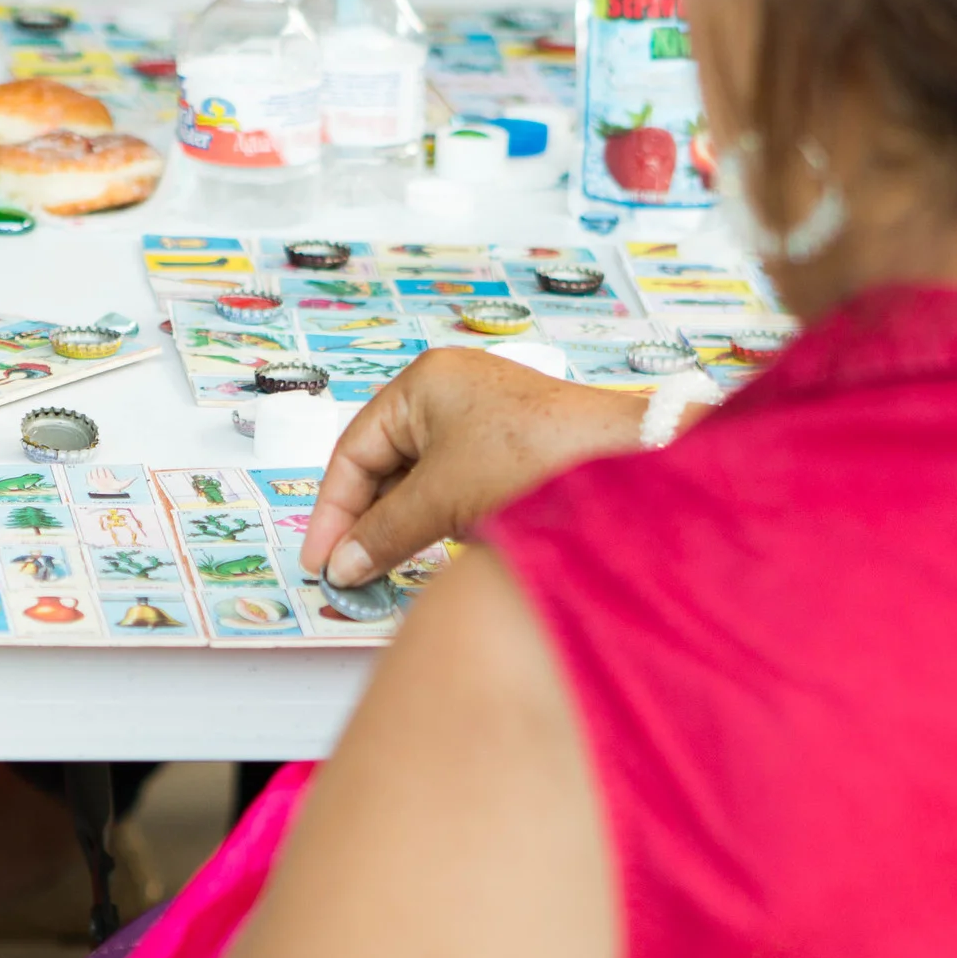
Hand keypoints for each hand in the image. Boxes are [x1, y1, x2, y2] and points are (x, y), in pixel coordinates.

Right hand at [301, 349, 648, 587]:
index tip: (322, 561)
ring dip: (403, 525)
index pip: (354, 450)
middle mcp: (452, 393)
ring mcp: (486, 421)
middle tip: (350, 574)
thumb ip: (382, 534)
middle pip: (384, 465)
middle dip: (367, 521)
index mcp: (424, 383)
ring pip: (421, 480)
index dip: (332, 511)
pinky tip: (443, 550)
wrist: (634, 468)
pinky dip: (441, 520)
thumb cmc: (539, 461)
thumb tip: (342, 566)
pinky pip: (456, 486)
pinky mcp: (514, 451)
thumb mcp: (443, 500)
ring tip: (390, 569)